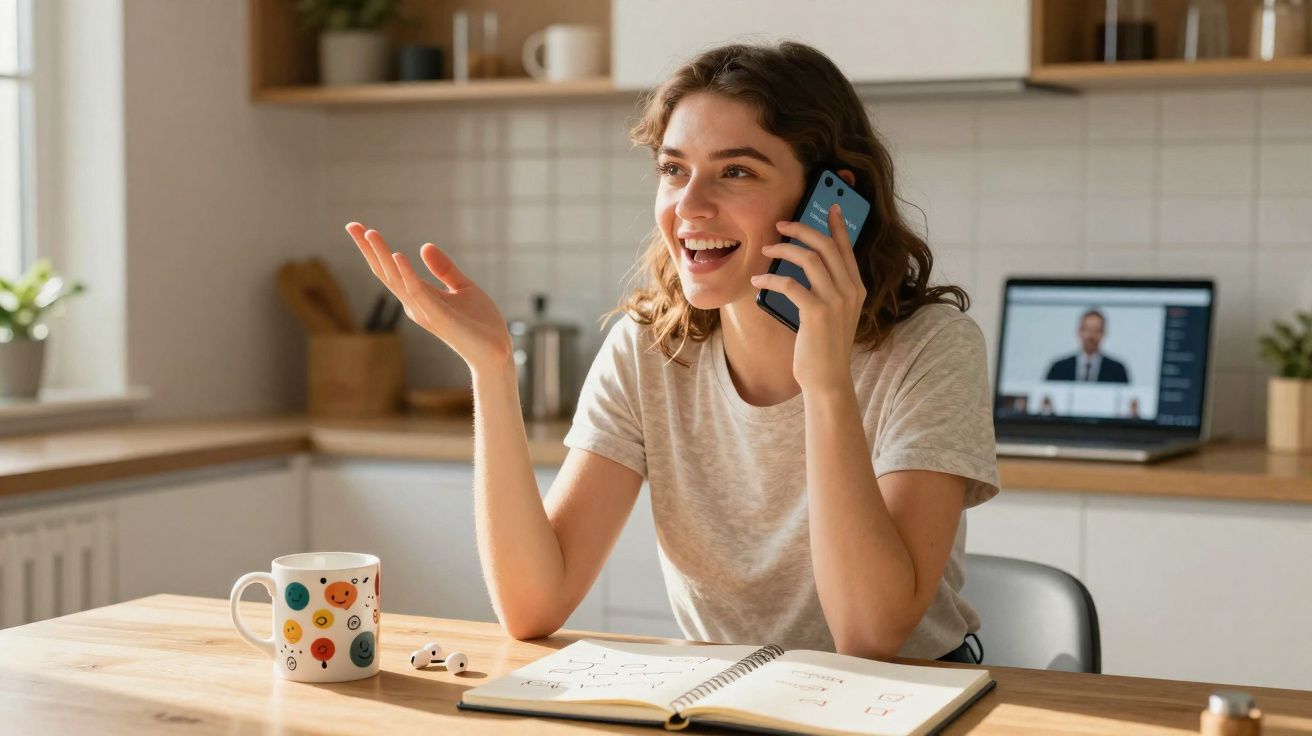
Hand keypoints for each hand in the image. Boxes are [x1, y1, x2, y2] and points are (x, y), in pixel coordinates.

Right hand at [345, 222, 512, 375]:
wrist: (497, 352)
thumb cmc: (480, 324)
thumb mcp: (463, 287)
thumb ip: (444, 269)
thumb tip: (424, 246)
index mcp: (420, 297)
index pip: (391, 270)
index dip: (375, 249)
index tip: (359, 227)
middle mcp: (415, 304)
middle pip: (386, 273)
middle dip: (369, 249)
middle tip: (352, 225)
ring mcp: (424, 311)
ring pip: (397, 280)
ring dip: (383, 256)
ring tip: (370, 233)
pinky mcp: (439, 317)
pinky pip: (418, 293)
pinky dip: (407, 274)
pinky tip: (398, 255)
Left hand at [750, 204, 865, 391]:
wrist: (827, 378)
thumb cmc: (825, 346)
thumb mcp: (834, 313)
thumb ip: (829, 289)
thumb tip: (807, 263)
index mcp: (857, 287)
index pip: (846, 248)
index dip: (837, 225)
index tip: (829, 206)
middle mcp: (850, 290)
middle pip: (826, 245)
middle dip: (801, 229)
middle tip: (780, 226)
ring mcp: (836, 300)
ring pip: (809, 258)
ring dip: (783, 250)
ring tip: (764, 251)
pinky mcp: (817, 312)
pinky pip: (790, 284)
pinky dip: (769, 280)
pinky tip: (757, 283)